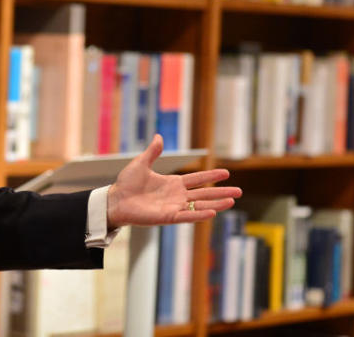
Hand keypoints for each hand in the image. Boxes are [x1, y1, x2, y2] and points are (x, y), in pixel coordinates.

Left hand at [106, 134, 241, 227]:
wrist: (115, 200)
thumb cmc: (126, 184)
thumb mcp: (141, 164)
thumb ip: (153, 152)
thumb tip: (159, 136)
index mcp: (173, 184)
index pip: (197, 179)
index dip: (211, 176)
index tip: (227, 173)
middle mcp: (176, 196)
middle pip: (204, 194)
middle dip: (221, 192)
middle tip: (239, 192)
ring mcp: (173, 207)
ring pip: (199, 206)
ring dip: (216, 204)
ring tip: (232, 201)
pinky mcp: (167, 217)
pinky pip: (186, 216)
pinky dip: (199, 215)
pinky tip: (213, 213)